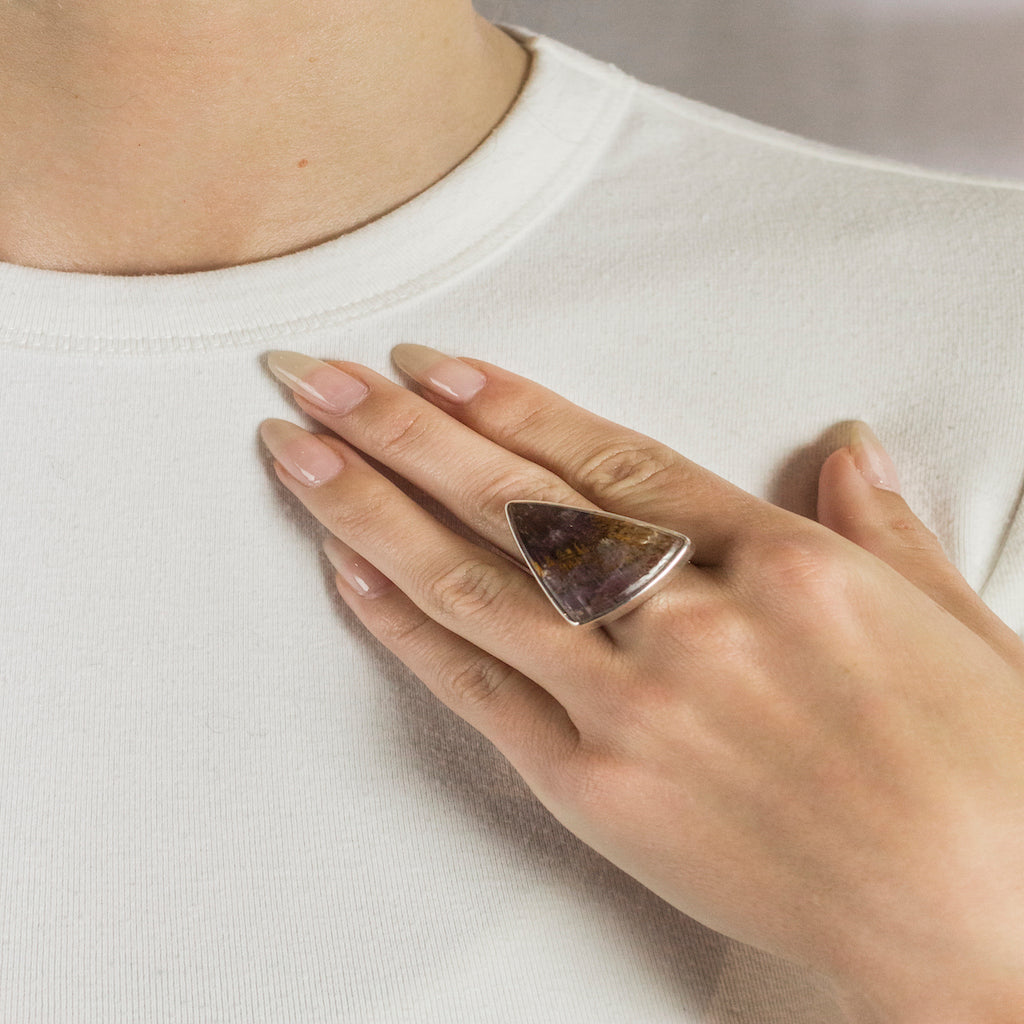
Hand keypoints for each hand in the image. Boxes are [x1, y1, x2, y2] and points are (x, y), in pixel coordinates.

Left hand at [259, 345, 1023, 1023]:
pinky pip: (479, 691)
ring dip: (371, 511)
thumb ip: (879, 525)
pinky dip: (405, 627)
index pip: (610, 460)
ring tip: (296, 453)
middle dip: (405, 432)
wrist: (977, 930)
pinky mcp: (598, 790)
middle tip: (320, 380)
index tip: (432, 366)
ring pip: (475, 584)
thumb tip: (846, 442)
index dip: (510, 406)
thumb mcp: (954, 623)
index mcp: (783, 562)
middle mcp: (695, 621)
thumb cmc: (984, 776)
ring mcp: (636, 706)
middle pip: (517, 504)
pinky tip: (347, 572)